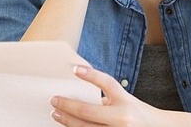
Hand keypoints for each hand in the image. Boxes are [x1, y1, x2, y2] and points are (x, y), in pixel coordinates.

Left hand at [50, 66, 167, 126]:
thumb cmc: (136, 112)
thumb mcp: (124, 99)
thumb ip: (105, 97)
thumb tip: (78, 92)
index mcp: (125, 100)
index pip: (106, 83)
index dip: (90, 75)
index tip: (74, 69)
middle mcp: (122, 117)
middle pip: (87, 111)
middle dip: (67, 106)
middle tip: (54, 100)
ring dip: (67, 121)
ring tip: (57, 114)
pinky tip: (69, 126)